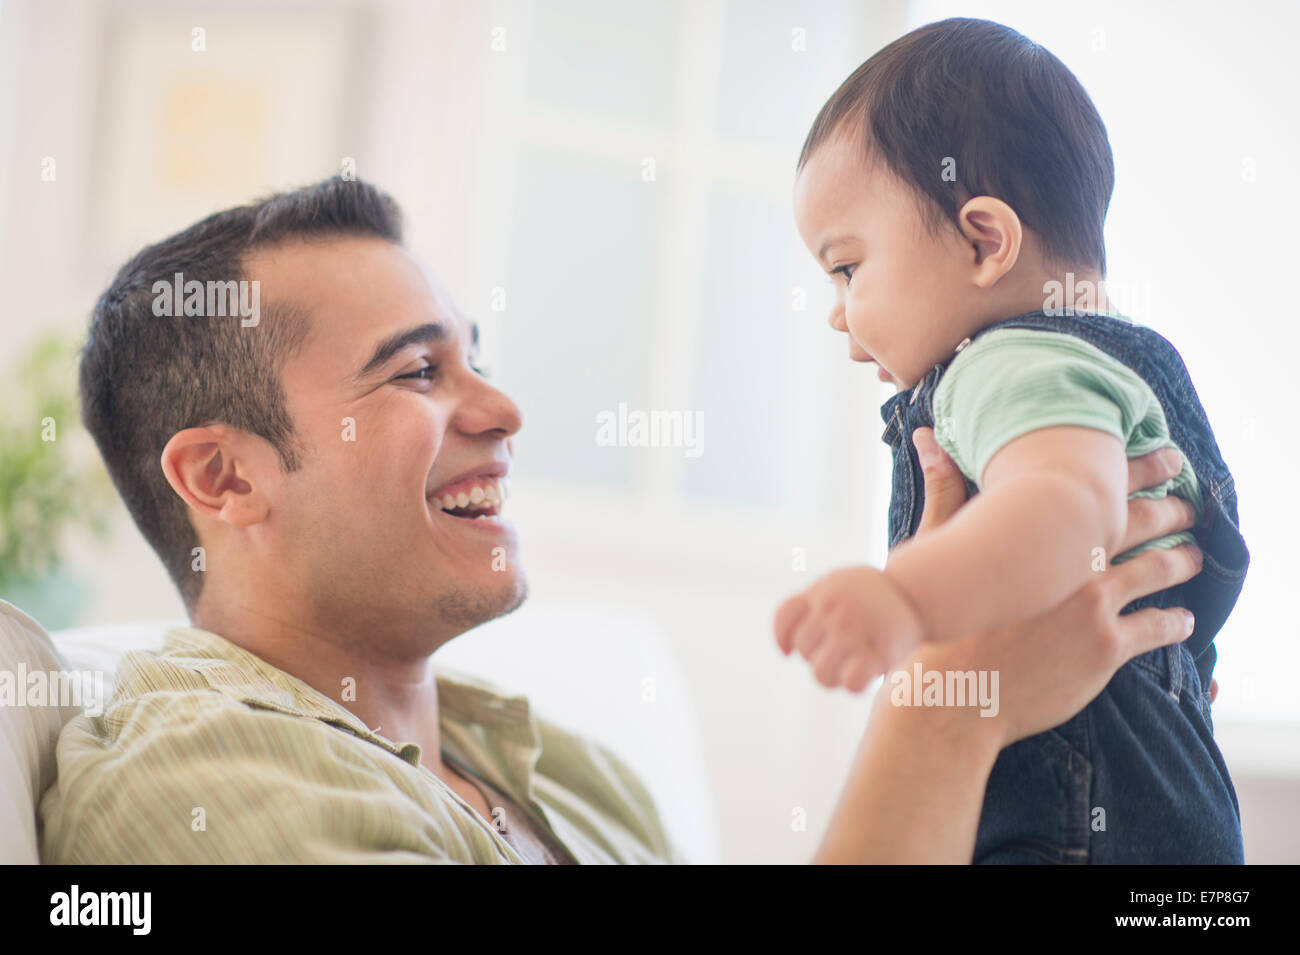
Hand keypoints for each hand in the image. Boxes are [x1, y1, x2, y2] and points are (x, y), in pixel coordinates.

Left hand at [774, 566, 926, 691]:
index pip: (785, 618)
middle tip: (833, 655)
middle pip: (803, 649)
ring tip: (844, 670)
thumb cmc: (874, 593)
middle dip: (813, 656)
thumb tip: (788, 646)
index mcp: (824, 592)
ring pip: (821, 672)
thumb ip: (814, 602)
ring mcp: (857, 631)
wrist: (919, 591)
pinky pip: (852, 682)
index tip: (787, 652)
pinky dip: (852, 684)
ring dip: (830, 677)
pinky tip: (858, 679)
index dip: (782, 638)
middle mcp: (837, 611)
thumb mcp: (840, 582)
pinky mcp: (881, 652)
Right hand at [897, 430, 1203, 747]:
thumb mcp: (937, 546)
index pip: (1100, 483)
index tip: (1165, 457)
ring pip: (1158, 569)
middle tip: (1187, 505)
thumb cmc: (941, 622)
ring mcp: (1093, 603)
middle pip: (1142, 520)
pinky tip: (1183, 620)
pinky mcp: (1106, 647)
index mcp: (1039, 530)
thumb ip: (944, 490)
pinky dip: (1177, 621)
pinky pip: (1158, 626)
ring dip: (1183, 560)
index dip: (1139, 466)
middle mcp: (1074, 560)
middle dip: (1172, 507)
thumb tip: (926, 439)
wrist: (953, 693)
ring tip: (1193, 556)